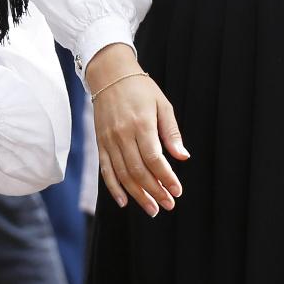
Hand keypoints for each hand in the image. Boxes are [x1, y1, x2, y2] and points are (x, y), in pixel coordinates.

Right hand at [86, 43, 187, 216]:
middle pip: (139, 171)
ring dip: (137, 195)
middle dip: (154, 191)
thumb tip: (183, 157)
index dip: (166, 178)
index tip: (177, 191)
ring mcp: (109, 140)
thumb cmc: (140, 88)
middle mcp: (123, 134)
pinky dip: (113, 188)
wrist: (109, 74)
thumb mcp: (162, 104)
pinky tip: (124, 201)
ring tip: (152, 209)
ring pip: (123, 174)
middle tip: (168, 205)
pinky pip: (105, 170)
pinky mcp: (100, 143)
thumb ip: (172, 132)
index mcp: (141, 124)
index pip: (154, 159)